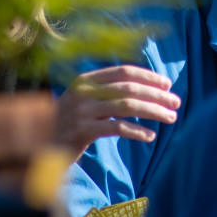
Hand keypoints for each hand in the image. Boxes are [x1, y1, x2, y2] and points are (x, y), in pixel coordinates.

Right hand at [55, 65, 180, 158]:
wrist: (40, 145)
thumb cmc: (70, 123)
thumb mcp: (85, 101)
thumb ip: (108, 92)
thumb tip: (147, 88)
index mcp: (86, 80)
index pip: (124, 71)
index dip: (148, 76)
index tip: (167, 84)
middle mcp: (83, 92)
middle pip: (128, 88)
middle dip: (156, 94)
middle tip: (176, 102)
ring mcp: (81, 111)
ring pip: (126, 106)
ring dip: (153, 111)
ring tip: (171, 118)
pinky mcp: (81, 131)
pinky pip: (117, 128)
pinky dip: (137, 131)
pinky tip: (150, 136)